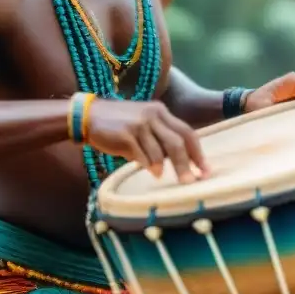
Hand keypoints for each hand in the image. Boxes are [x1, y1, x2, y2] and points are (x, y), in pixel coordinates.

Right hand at [85, 99, 208, 183]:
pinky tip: (149, 171)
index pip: (187, 132)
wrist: (89, 116)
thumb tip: (180, 161)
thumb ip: (160, 137)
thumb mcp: (143, 123)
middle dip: (187, 164)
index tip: (205, 170)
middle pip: (178, 142)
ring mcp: (139, 124)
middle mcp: (153, 115)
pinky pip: (143, 155)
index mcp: (160, 111)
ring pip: (161, 151)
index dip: (198, 153)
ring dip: (164, 167)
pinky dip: (148, 166)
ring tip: (161, 175)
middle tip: (190, 182)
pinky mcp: (126, 135)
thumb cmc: (118, 124)